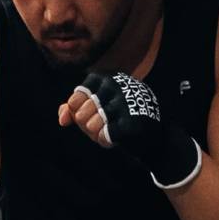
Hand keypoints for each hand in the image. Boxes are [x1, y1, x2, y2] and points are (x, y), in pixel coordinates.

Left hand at [61, 71, 201, 188]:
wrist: (156, 135)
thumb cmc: (120, 118)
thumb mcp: (96, 108)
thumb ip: (74, 107)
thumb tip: (62, 118)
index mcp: (105, 77)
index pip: (74, 99)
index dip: (77, 114)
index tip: (91, 116)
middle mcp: (114, 85)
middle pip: (80, 115)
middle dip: (87, 127)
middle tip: (103, 126)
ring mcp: (125, 102)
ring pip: (90, 126)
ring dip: (97, 135)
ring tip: (110, 131)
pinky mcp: (132, 121)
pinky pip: (104, 136)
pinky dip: (107, 141)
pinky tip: (118, 138)